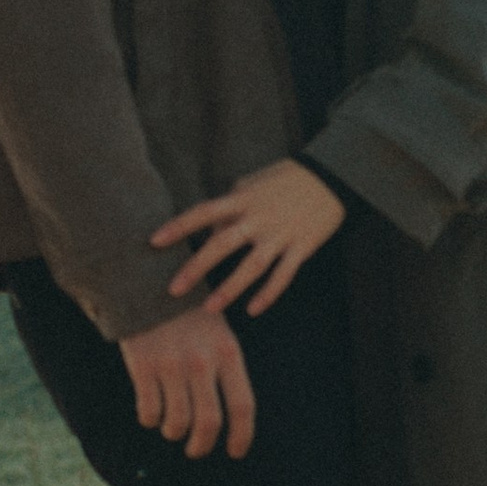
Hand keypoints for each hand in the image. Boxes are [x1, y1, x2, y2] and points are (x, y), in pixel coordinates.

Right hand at [121, 306, 256, 457]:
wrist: (148, 284)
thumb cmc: (189, 316)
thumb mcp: (219, 334)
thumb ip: (226, 371)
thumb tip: (230, 419)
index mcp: (227, 353)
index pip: (243, 406)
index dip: (242, 436)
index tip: (235, 452)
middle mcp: (201, 362)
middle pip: (208, 422)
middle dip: (202, 446)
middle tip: (196, 450)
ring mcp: (170, 365)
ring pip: (177, 422)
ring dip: (174, 433)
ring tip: (172, 428)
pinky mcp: (142, 367)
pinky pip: (149, 412)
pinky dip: (150, 420)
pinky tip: (151, 413)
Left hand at [155, 158, 346, 315]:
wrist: (332, 176)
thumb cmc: (287, 178)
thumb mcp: (253, 184)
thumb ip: (230, 205)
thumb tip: (209, 230)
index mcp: (243, 199)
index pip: (204, 212)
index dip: (179, 226)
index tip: (154, 241)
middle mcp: (259, 218)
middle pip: (222, 244)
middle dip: (196, 267)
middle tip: (174, 290)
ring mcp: (281, 234)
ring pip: (252, 266)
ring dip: (230, 289)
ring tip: (209, 308)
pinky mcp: (302, 247)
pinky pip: (283, 275)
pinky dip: (268, 294)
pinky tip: (252, 309)